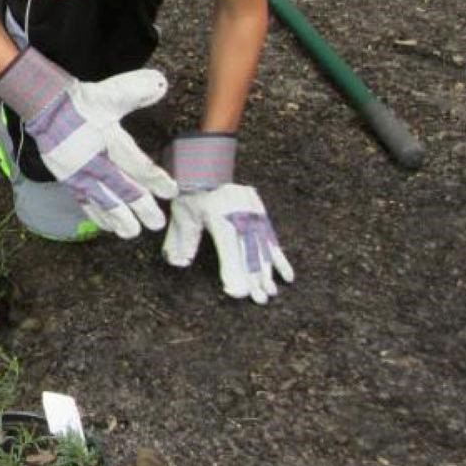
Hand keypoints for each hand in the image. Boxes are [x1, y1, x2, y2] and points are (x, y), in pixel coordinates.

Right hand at [0, 48, 178, 237]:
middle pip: (122, 189)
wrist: (45, 106)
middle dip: (141, 208)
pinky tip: (106, 226)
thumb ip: (138, 89)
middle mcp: (94, 160)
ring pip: (102, 201)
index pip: (137, 164)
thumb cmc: (82, 101)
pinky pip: (84, 201)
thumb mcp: (112, 91)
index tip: (171, 191)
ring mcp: (79, 173)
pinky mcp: (68, 179)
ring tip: (132, 233)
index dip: (155, 180)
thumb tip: (162, 84)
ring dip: (118, 219)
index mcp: (109, 139)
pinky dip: (96, 215)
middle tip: (156, 223)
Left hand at [162, 134, 293, 303]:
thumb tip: (178, 262)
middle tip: (258, 299)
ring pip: (263, 249)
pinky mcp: (262, 216)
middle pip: (250, 252)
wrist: (209, 165)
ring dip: (267, 273)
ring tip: (270, 294)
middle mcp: (242, 216)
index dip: (233, 271)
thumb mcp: (183, 213)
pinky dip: (280, 259)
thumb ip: (181, 238)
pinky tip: (288, 277)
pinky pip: (273, 240)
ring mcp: (255, 216)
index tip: (235, 292)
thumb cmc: (192, 191)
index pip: (229, 248)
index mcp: (221, 215)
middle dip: (255, 278)